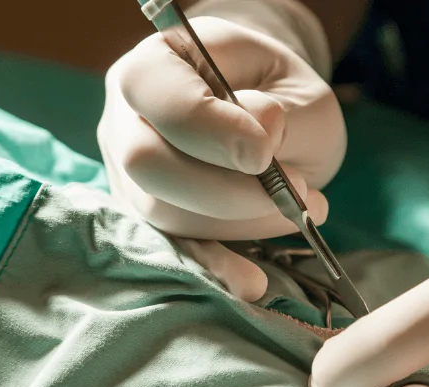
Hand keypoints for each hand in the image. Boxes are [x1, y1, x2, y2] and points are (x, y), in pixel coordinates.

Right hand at [98, 16, 344, 300]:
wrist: (271, 119)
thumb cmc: (282, 96)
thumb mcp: (299, 91)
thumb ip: (283, 112)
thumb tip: (260, 133)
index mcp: (157, 63)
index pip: (153, 91)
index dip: (206, 127)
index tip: (264, 153)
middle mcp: (127, 116)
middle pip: (145, 161)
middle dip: (225, 190)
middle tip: (296, 193)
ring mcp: (129, 172)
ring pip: (162, 212)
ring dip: (239, 224)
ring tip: (301, 210)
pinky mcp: (150, 216)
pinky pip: (175, 248)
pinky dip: (217, 267)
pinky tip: (252, 283)